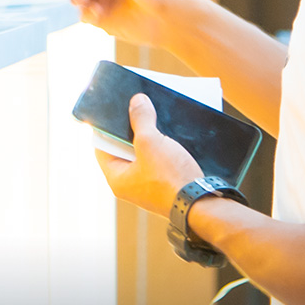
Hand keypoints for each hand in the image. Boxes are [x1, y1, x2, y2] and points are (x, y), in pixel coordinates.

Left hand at [95, 93, 205, 216]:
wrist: (202, 204)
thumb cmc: (170, 179)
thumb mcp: (150, 142)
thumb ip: (141, 119)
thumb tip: (137, 100)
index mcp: (117, 179)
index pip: (102, 148)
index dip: (106, 128)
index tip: (113, 111)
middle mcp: (130, 186)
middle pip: (123, 151)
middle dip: (131, 131)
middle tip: (136, 111)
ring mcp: (149, 187)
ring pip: (143, 156)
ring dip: (149, 139)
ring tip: (154, 119)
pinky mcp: (166, 187)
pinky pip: (158, 163)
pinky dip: (161, 149)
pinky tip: (169, 136)